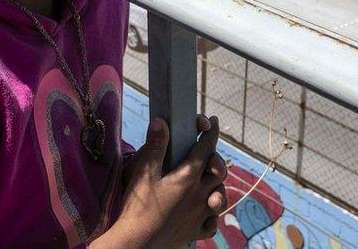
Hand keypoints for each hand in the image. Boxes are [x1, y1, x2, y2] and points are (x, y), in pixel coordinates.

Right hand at [98, 115, 228, 246]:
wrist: (136, 243)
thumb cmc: (138, 206)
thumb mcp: (144, 172)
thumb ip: (155, 146)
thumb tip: (161, 121)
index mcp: (189, 177)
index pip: (206, 148)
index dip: (210, 132)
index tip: (213, 122)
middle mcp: (200, 195)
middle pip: (219, 171)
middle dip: (216, 157)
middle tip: (208, 151)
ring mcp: (200, 215)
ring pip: (221, 197)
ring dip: (218, 186)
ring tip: (211, 181)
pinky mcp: (195, 232)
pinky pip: (212, 223)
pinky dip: (212, 215)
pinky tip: (205, 212)